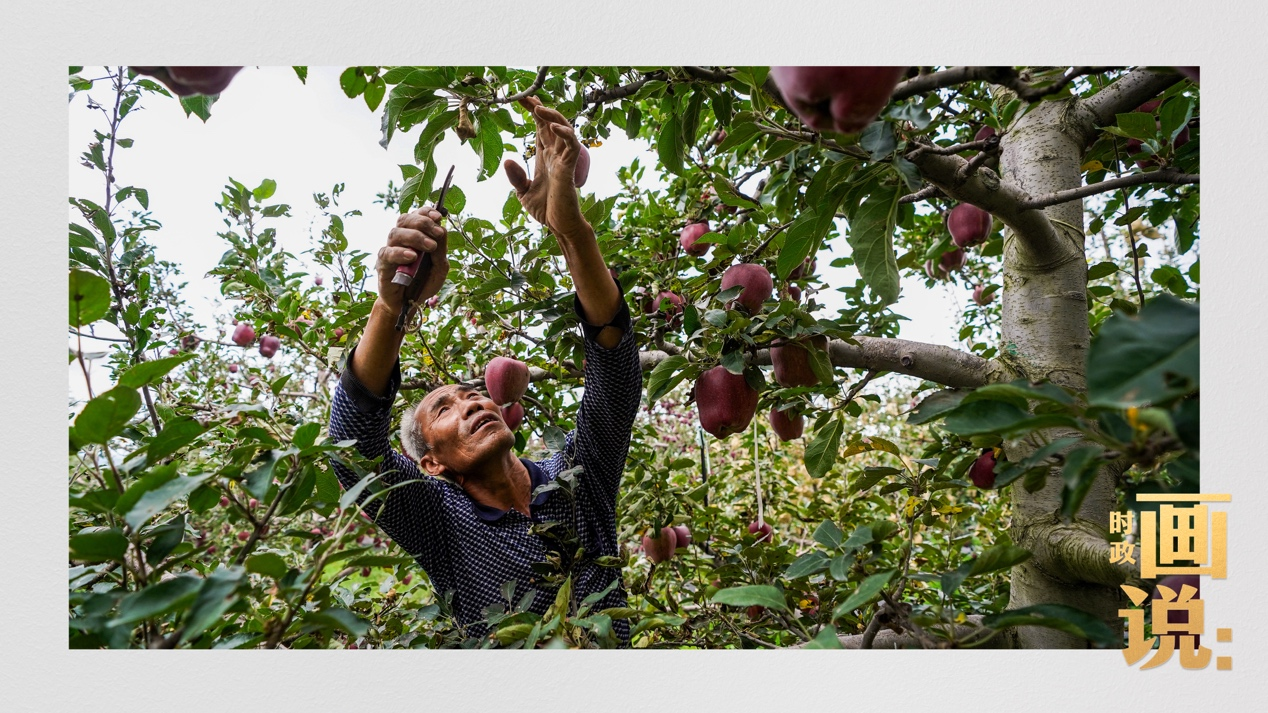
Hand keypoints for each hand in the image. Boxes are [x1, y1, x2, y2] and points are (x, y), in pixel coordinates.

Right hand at [375, 207, 448, 313]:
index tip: (438, 216)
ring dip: (415, 236)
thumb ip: (441, 250)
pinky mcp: (382, 265)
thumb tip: (442, 230)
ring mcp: (390, 250)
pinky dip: (400, 252)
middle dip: (423, 223)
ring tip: (430, 246)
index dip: (425, 212)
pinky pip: (387, 253)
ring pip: (395, 233)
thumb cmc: (423, 282)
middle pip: (404, 219)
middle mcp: (400, 239)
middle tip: (438, 234)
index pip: (416, 215)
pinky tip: (412, 256)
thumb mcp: (439, 268)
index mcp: (414, 235)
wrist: (408, 304)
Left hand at [503, 97, 590, 238]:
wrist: (560, 226)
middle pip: (550, 124)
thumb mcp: (523, 193)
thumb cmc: (546, 210)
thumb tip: (507, 160)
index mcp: (545, 158)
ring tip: (539, 108)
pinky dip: (564, 134)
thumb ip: (516, 177)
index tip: (523, 100)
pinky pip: (571, 145)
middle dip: (540, 109)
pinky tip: (553, 127)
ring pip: (563, 129)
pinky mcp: (569, 168)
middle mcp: (555, 155)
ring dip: (552, 116)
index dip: (534, 113)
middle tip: (527, 97)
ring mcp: (564, 160)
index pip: (540, 129)